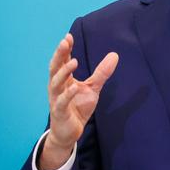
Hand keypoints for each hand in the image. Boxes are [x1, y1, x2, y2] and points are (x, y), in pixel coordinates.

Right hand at [39, 33, 117, 169]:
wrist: (70, 132)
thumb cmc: (78, 107)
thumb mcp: (93, 88)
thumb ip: (101, 72)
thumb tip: (115, 55)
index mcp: (63, 79)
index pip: (62, 61)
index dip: (65, 49)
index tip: (69, 36)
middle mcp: (57, 87)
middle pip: (55, 68)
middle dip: (59, 54)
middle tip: (65, 41)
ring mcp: (56, 99)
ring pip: (55, 83)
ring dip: (63, 72)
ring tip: (74, 61)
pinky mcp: (59, 112)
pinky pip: (61, 102)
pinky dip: (67, 94)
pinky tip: (74, 86)